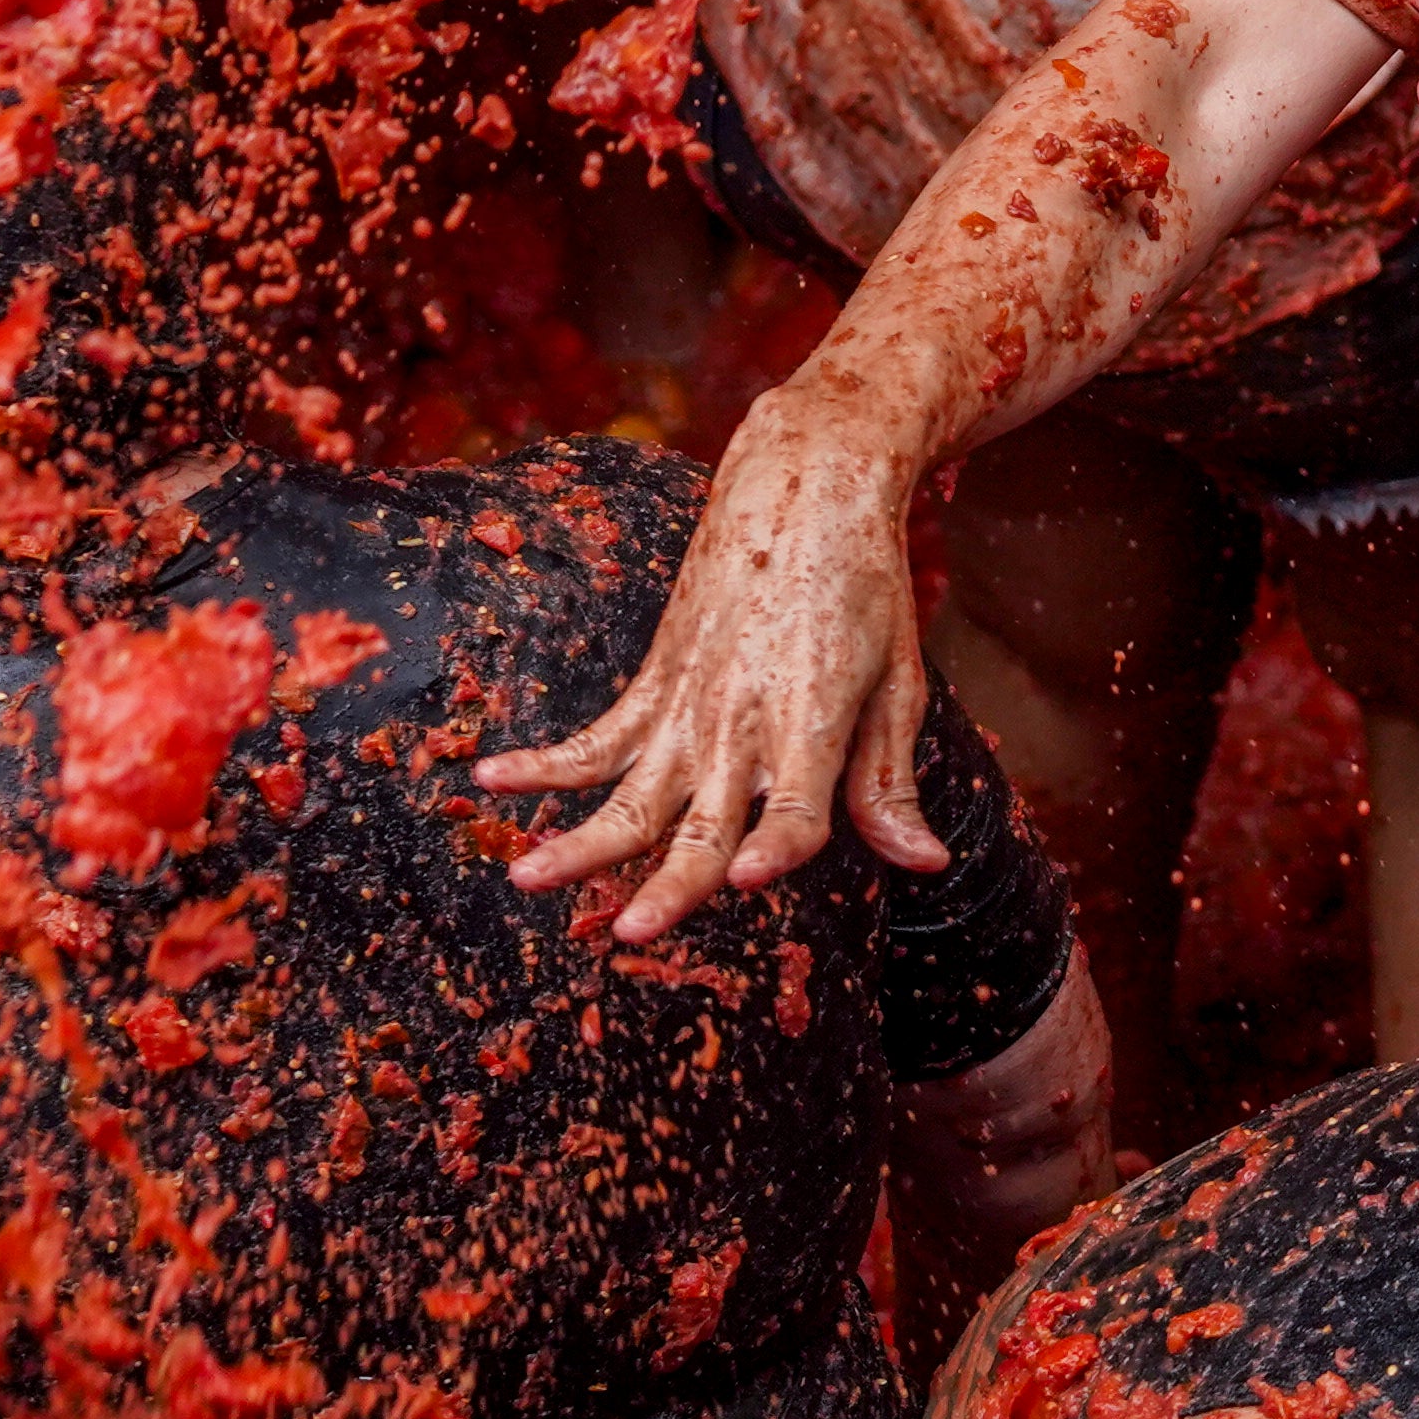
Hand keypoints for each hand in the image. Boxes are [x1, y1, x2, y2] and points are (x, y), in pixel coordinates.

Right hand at [476, 395, 954, 940]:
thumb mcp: (897, 683)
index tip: (747, 879)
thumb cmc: (865, 588)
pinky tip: (490, 777)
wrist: (808, 484)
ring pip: (629, 793)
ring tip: (523, 877)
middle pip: (702, 822)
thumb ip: (888, 780)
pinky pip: (595, 738)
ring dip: (577, 841)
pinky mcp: (658, 682)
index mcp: (813, 723)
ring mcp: (692, 705)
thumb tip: (927, 864)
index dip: (776, 848)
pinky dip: (544, 763)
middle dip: (667, 884)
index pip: (797, 809)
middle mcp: (744, 723)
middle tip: (630, 934)